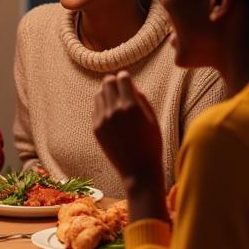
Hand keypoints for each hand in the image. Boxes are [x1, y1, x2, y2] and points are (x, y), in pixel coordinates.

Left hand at [93, 70, 168, 222]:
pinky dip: (102, 107)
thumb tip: (130, 84)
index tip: (128, 80)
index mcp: (131, 106)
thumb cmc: (151, 144)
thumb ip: (140, 99)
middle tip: (120, 88)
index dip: (126, 78)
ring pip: (99, 94)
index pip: (122, 78)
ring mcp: (102, 119)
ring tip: (116, 102)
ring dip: (107, 94)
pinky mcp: (96, 128)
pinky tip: (112, 114)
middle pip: (107, 82)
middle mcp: (114, 110)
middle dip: (114, 82)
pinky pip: (95, 108)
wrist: (138, 171)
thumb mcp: (152, 119)